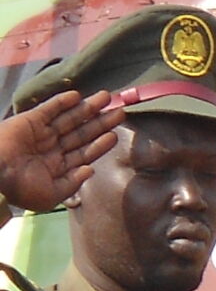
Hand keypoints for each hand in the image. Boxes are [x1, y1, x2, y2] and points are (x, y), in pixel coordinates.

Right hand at [0, 90, 120, 213]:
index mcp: (59, 166)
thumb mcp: (52, 194)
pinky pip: (49, 109)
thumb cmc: (21, 189)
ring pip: (70, 118)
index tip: (115, 134)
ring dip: (87, 108)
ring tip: (106, 97)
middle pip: (83, 133)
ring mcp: (42, 133)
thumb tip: (90, 170)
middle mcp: (53, 148)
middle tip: (120, 110)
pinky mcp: (30, 121)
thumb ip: (73, 182)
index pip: (85, 152)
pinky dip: (62, 102)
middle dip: (101, 122)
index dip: (101, 143)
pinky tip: (77, 96)